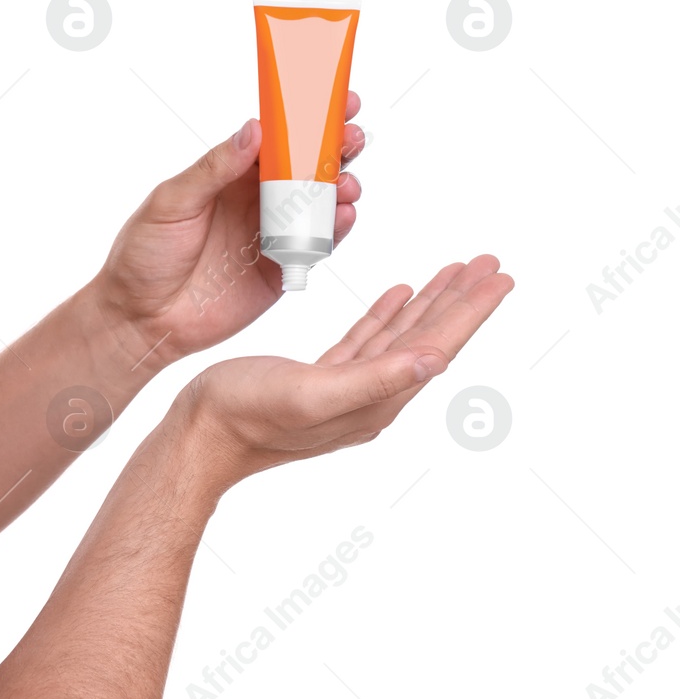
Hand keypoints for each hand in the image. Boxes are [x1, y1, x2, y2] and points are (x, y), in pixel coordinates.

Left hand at [91, 92, 366, 367]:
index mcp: (229, 176)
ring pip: (318, 204)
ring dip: (340, 188)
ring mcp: (271, 234)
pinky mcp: (280, 269)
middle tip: (353, 138)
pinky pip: (316, 245)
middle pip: (306, 167)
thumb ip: (214, 169)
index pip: (275, 139)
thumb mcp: (172, 203)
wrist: (141, 318)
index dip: (307, 119)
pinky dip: (335, 230)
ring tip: (346, 184)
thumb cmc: (145, 255)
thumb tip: (252, 130)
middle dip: (335, 149)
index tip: (336, 101)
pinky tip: (342, 216)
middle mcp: (254, 201)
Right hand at [171, 255, 513, 494]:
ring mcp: (346, 389)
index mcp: (376, 400)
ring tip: (454, 273)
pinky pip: (367, 341)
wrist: (200, 434)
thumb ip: (374, 378)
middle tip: (488, 264)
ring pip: (401, 337)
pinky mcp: (319, 379)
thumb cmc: (246, 416)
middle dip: (460, 300)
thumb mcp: (312, 393)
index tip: (498, 277)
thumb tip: (433, 361)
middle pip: (428, 339)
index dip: (470, 311)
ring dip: (429, 304)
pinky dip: (387, 315)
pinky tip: (398, 296)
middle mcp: (370, 396)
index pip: (436, 347)